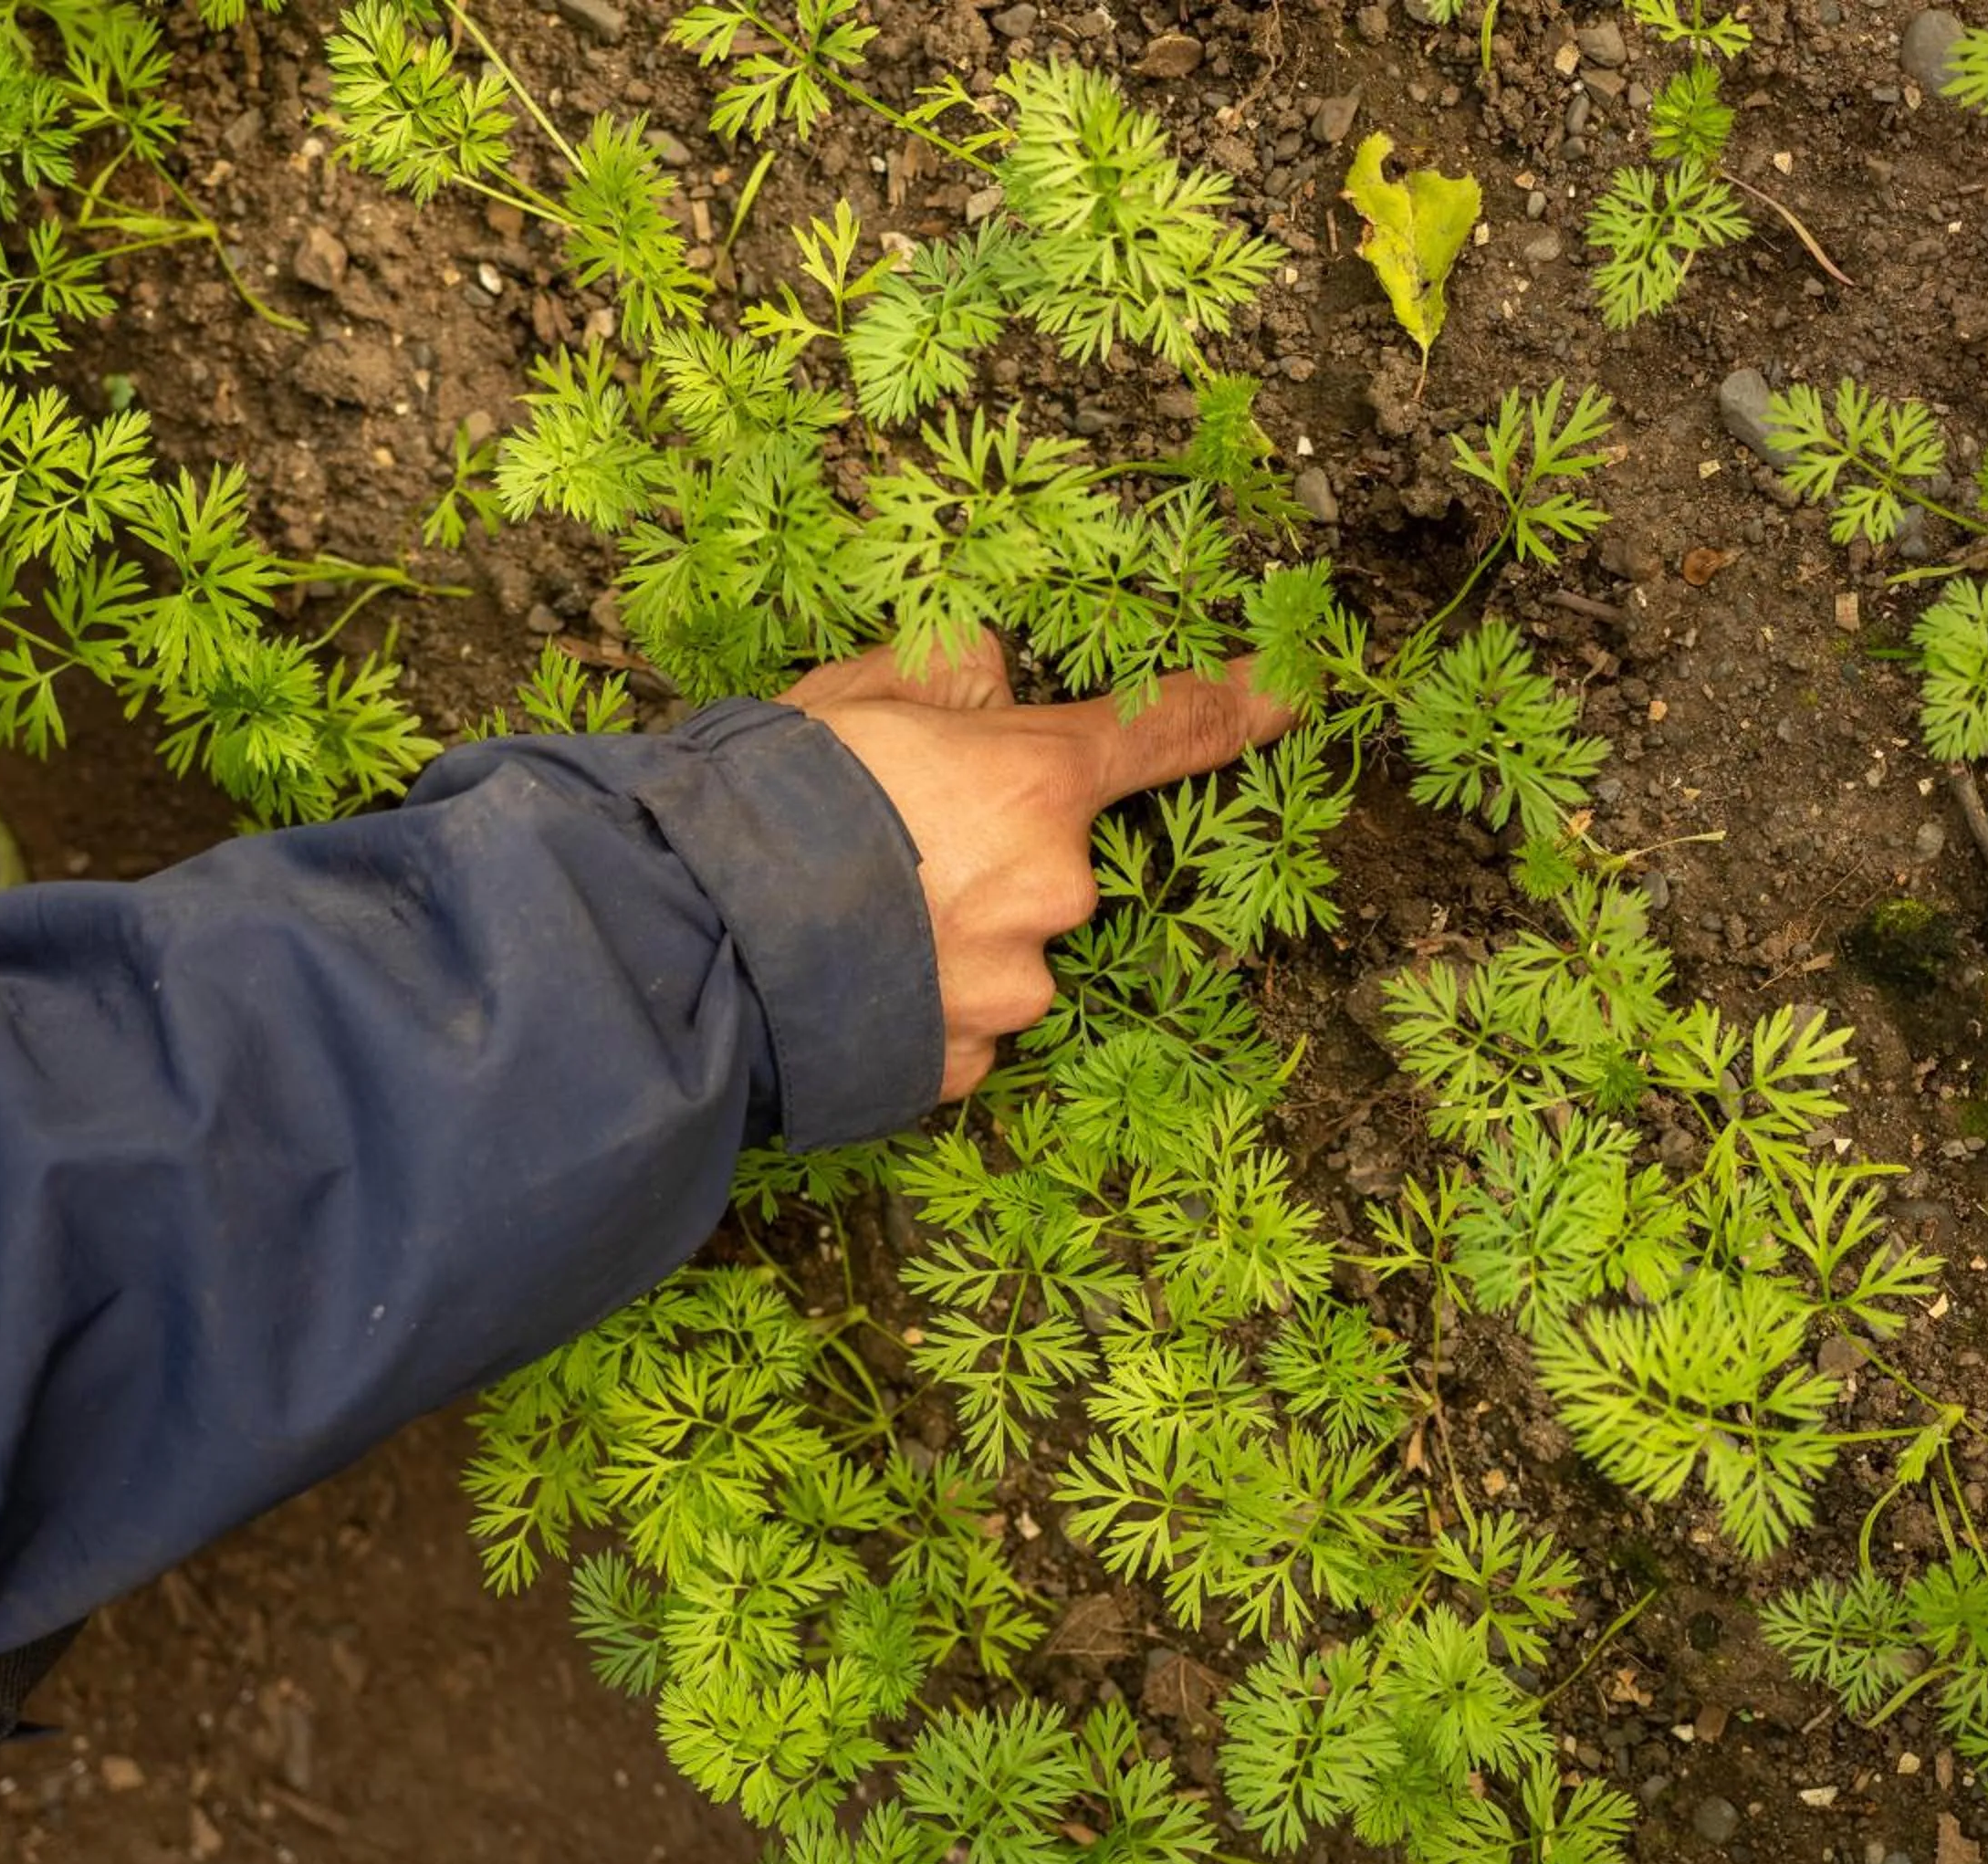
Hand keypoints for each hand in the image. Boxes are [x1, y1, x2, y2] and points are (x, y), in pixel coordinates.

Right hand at [786, 634, 1295, 1098]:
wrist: (692, 944)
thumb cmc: (773, 802)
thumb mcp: (857, 695)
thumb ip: (946, 677)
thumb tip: (993, 672)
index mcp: (1037, 786)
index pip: (1168, 730)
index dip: (1240, 704)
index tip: (1295, 694)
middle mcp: (1052, 895)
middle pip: (1051, 860)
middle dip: (986, 850)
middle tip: (881, 844)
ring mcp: (1015, 990)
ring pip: (1005, 946)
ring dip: (947, 932)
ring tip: (842, 919)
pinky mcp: (968, 1066)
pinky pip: (962, 1018)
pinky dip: (919, 999)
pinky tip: (848, 979)